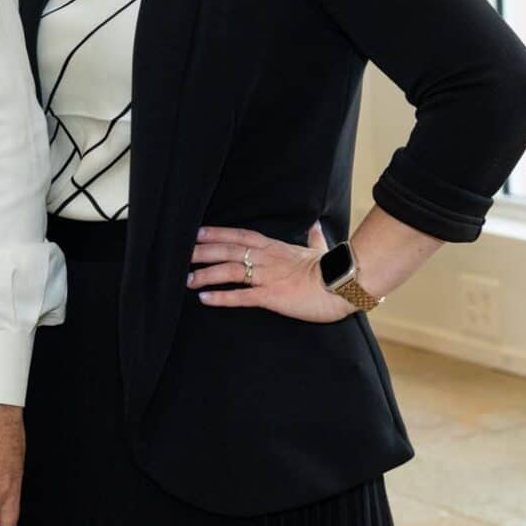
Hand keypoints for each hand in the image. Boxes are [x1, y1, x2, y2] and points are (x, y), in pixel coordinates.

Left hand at [190, 223, 353, 322]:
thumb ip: (313, 238)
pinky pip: (241, 296)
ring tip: (188, 280)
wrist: (345, 284)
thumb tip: (315, 225)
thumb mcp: (319, 250)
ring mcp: (267, 276)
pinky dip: (221, 297)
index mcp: (275, 247)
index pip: (240, 236)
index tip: (198, 233)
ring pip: (229, 271)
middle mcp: (266, 258)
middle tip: (181, 254)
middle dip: (203, 252)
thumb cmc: (333, 269)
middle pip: (227, 251)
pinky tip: (205, 299)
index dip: (217, 234)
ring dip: (206, 275)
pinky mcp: (271, 296)